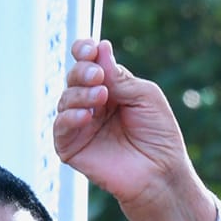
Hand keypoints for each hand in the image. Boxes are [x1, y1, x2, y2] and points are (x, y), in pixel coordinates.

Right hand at [55, 39, 216, 220]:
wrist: (161, 173)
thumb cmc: (159, 135)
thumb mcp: (146, 97)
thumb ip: (121, 76)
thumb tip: (101, 48)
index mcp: (111, 88)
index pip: (89, 63)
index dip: (84, 51)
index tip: (88, 48)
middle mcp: (92, 104)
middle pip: (74, 77)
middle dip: (83, 72)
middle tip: (98, 76)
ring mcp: (80, 125)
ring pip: (65, 99)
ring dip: (80, 94)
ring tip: (100, 97)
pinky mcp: (71, 147)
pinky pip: (60, 127)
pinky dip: (69, 117)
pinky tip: (86, 115)